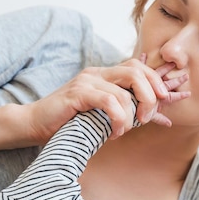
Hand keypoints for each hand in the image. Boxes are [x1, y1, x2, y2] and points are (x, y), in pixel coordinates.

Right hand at [26, 54, 188, 143]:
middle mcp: (97, 73)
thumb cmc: (70, 123)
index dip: (156, 81)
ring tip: (123, 131)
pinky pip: (108, 101)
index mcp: (105, 75)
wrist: (34, 125)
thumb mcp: (107, 117)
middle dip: (150, 95)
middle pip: (136, 72)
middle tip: (147, 118)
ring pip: (124, 90)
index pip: (138, 67)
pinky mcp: (77, 93)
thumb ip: (133, 113)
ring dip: (131, 115)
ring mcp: (86, 81)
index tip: (164, 101)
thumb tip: (163, 118)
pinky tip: (113, 132)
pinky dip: (117, 118)